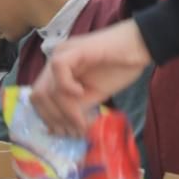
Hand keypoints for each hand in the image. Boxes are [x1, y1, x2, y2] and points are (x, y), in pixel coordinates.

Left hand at [31, 19, 152, 135]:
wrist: (141, 46)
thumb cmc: (119, 68)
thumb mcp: (93, 95)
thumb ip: (74, 107)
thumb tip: (57, 128)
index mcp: (56, 73)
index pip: (38, 100)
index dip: (49, 120)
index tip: (68, 133)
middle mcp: (54, 62)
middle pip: (37, 97)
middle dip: (55, 119)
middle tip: (75, 130)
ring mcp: (63, 54)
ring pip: (46, 89)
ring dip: (63, 110)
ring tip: (82, 119)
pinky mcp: (74, 48)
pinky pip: (59, 69)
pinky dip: (67, 88)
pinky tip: (82, 92)